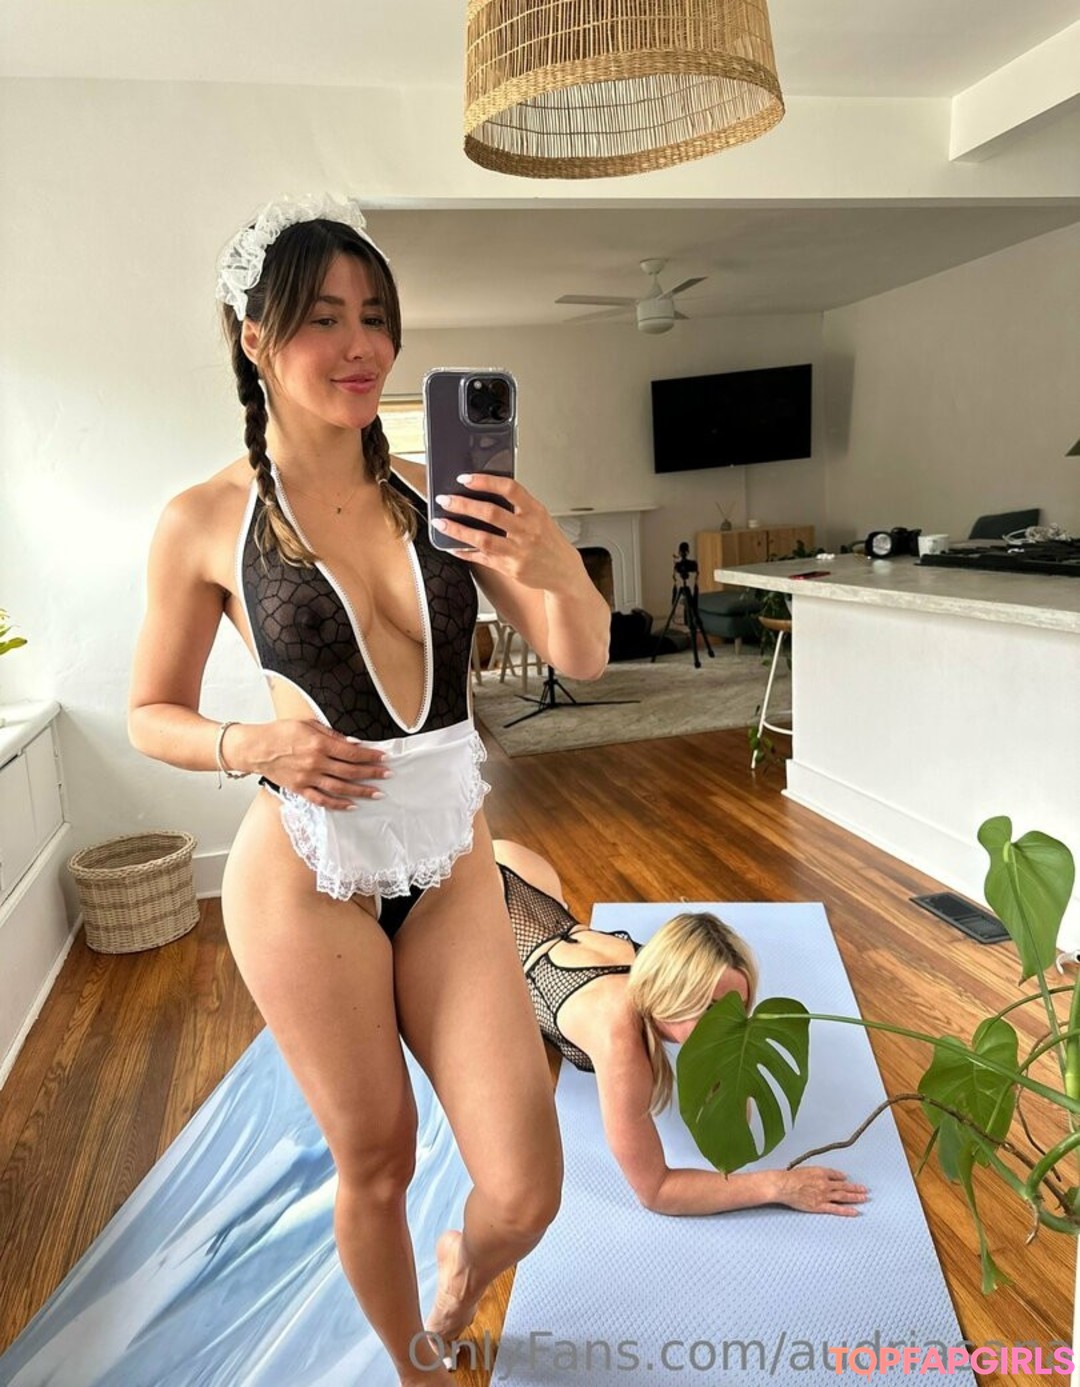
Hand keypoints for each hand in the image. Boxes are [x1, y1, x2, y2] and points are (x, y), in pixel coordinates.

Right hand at [255, 719, 390, 809]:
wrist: (255, 748)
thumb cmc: (280, 732)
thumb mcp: (308, 724)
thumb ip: (332, 734)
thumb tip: (354, 743)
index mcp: (319, 743)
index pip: (352, 752)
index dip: (370, 756)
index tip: (383, 757)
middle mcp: (316, 762)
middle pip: (350, 771)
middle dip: (372, 773)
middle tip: (387, 775)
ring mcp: (308, 778)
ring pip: (340, 787)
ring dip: (361, 791)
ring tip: (377, 793)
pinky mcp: (300, 789)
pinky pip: (322, 799)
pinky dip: (338, 804)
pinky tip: (352, 805)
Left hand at [432, 475, 581, 592]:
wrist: (564, 573)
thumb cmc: (550, 541)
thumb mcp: (540, 517)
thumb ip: (518, 506)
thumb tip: (484, 492)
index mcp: (535, 512)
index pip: (510, 489)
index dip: (486, 481)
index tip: (465, 478)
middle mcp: (528, 531)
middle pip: (491, 513)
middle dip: (463, 504)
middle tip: (445, 499)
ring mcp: (519, 551)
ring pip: (482, 538)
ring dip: (457, 530)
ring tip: (441, 522)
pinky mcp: (511, 569)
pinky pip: (482, 559)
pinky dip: (465, 552)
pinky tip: (452, 546)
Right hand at [773, 1166, 867, 1215]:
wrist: (784, 1185)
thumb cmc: (791, 1177)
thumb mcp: (807, 1169)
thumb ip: (820, 1172)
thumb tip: (831, 1175)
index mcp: (821, 1173)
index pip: (836, 1175)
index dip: (843, 1178)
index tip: (848, 1180)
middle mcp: (825, 1184)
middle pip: (843, 1187)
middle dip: (855, 1188)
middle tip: (865, 1190)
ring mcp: (824, 1196)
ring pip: (843, 1197)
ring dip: (855, 1197)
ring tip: (864, 1198)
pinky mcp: (820, 1206)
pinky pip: (836, 1209)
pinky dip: (846, 1210)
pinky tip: (854, 1211)